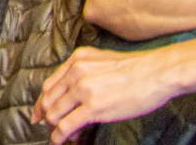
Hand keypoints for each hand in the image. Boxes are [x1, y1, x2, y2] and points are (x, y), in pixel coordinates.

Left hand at [34, 47, 172, 142]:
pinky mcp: (94, 106)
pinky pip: (68, 124)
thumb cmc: (136, 69)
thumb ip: (84, 70)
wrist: (157, 73)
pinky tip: (59, 140)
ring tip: (57, 135)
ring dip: (54, 127)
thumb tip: (73, 89)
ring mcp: (83, 89)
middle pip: (49, 98)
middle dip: (45, 115)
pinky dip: (60, 134)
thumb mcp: (101, 60)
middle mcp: (76, 72)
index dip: (42, 101)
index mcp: (76, 59)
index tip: (38, 112)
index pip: (50, 84)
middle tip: (45, 126)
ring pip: (56, 112)